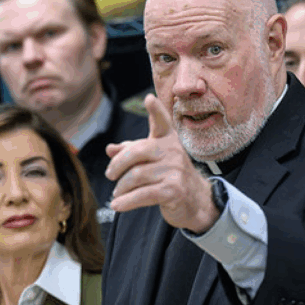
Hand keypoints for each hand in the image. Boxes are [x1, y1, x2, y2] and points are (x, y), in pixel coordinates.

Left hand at [105, 94, 218, 233]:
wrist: (194, 200)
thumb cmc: (169, 176)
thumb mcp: (152, 160)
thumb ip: (131, 152)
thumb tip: (110, 149)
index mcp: (168, 139)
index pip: (162, 122)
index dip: (156, 110)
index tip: (149, 98)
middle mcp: (173, 151)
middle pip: (137, 152)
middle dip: (118, 165)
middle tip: (110, 175)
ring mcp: (175, 170)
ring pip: (136, 176)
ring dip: (121, 187)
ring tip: (117, 193)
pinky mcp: (174, 190)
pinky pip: (142, 195)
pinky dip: (126, 201)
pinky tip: (117, 205)